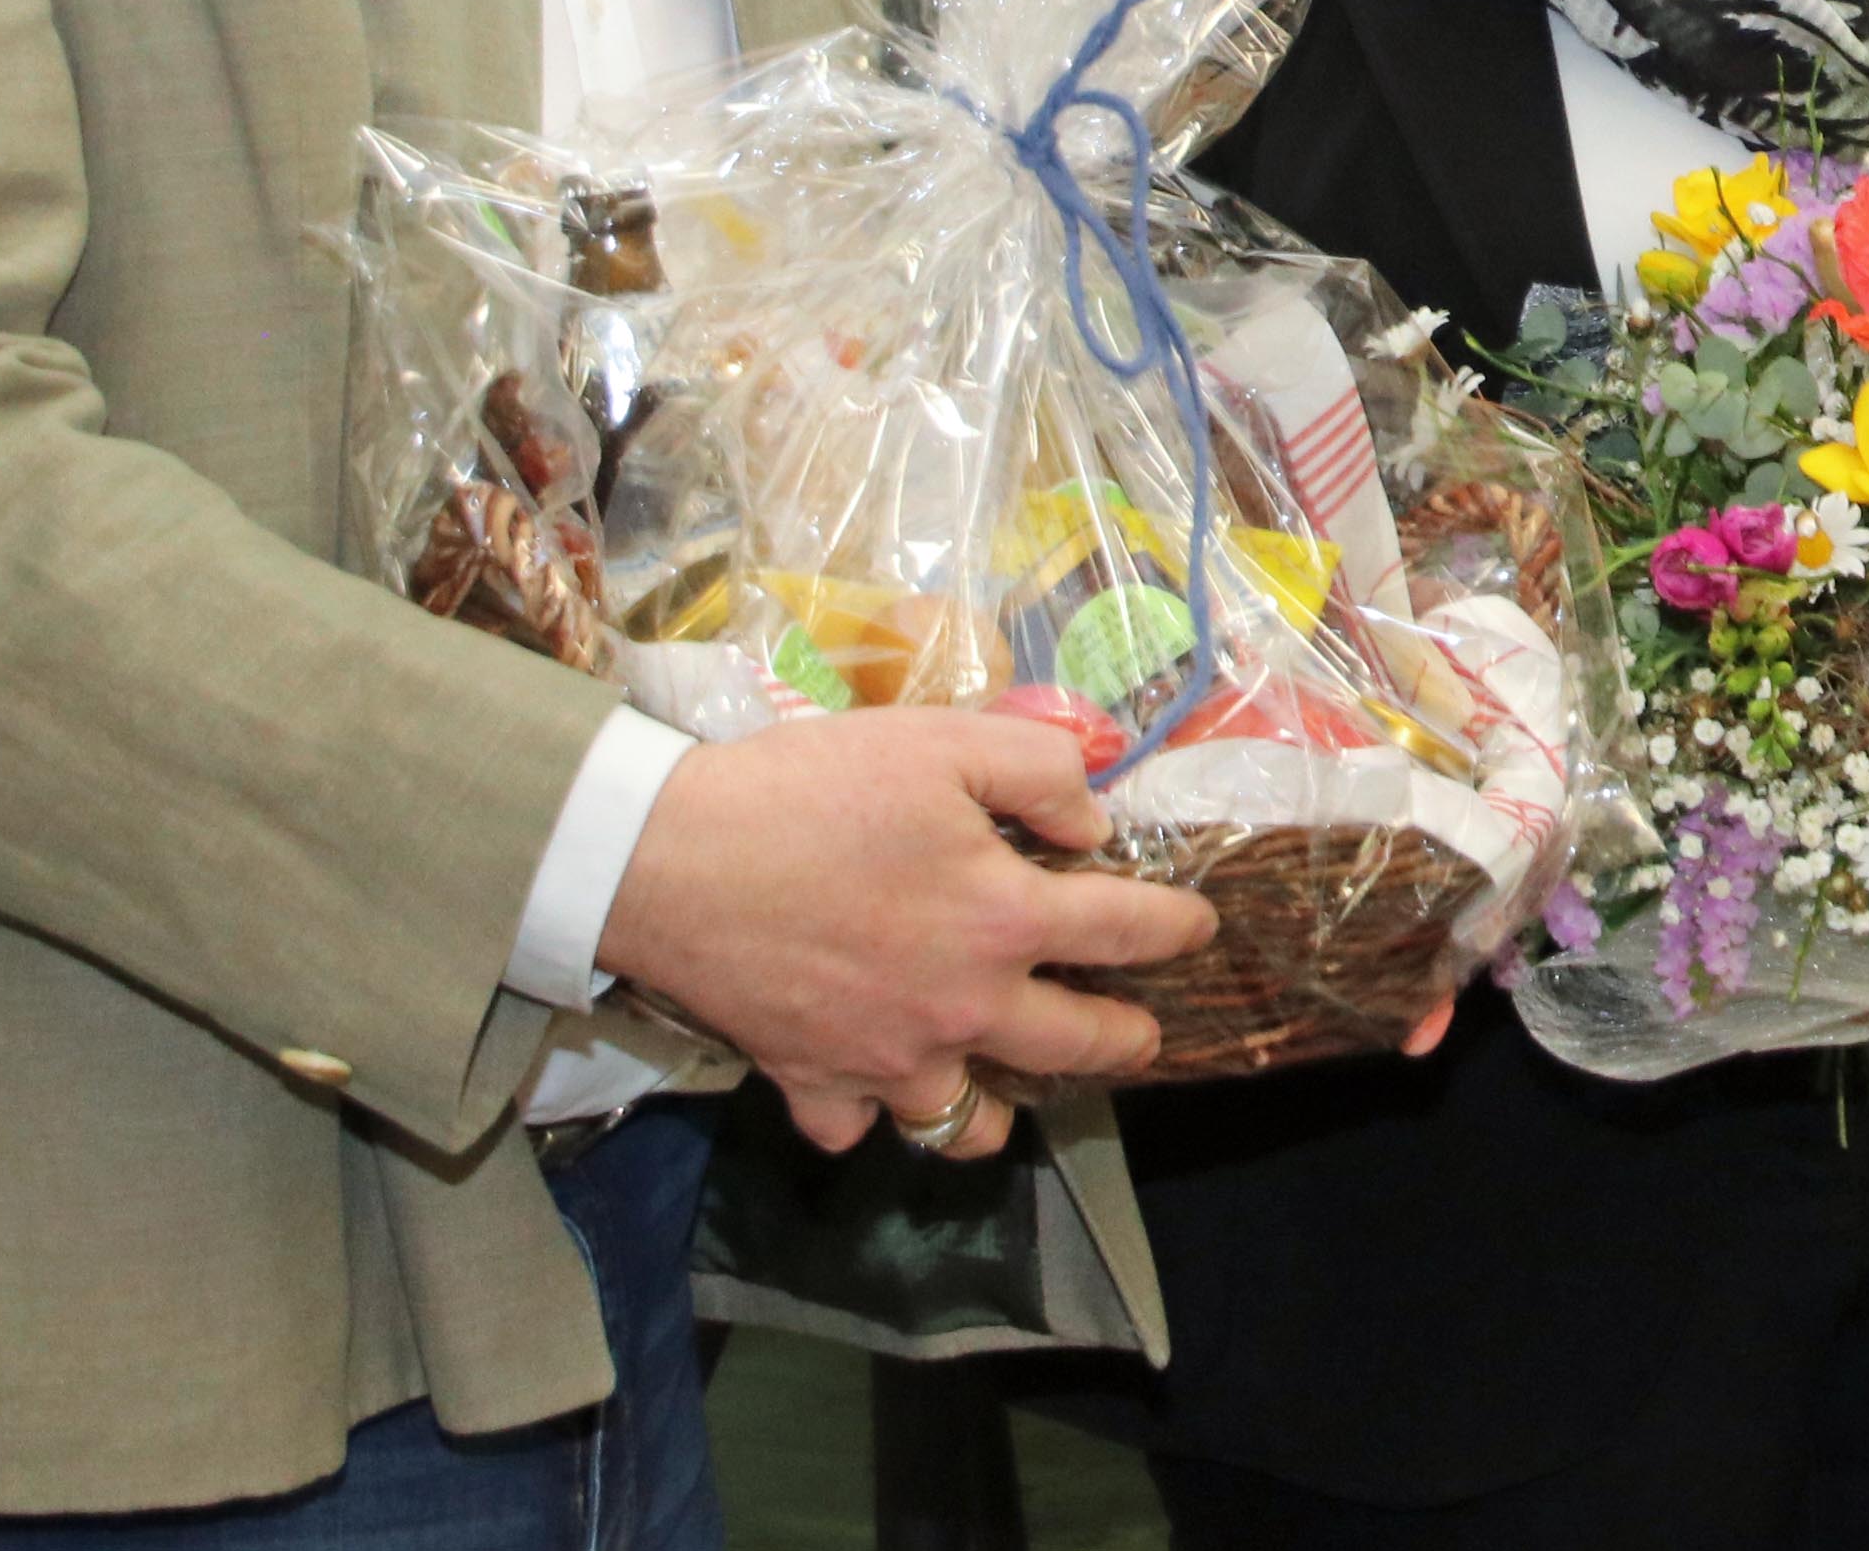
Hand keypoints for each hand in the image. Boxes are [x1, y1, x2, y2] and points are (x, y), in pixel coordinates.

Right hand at [595, 707, 1216, 1162]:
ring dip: (1000, 1105)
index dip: (1174, 927)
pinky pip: (857, 1129)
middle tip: (1140, 1036)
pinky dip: (870, 1115)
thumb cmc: (811, 789)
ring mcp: (889, 1060)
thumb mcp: (943, 739)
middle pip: (1074, 1047)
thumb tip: (1091, 819)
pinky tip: (875, 1084)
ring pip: (968, 1123)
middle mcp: (963, 1007)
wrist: (671, 858)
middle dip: (1123, 1041)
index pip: (1124, 930)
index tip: (1197, 928)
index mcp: (1004, 919)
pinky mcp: (814, 1083)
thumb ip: (1038, 768)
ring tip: (1010, 1080)